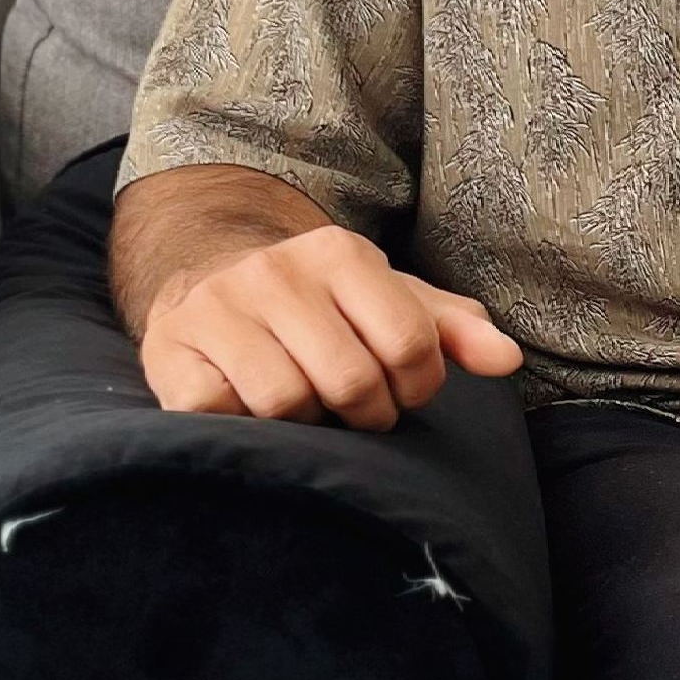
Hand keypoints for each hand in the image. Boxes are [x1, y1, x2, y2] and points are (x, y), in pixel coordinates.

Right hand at [140, 222, 524, 429]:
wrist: (208, 273)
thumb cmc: (318, 302)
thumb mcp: (388, 299)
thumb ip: (451, 327)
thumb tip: (508, 359)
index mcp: (341, 252)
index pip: (409, 343)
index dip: (416, 388)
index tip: (402, 393)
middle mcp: (277, 272)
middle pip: (350, 380)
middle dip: (364, 413)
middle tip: (355, 411)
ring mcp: (219, 310)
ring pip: (285, 403)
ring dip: (304, 424)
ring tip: (304, 409)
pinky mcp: (172, 352)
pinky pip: (217, 412)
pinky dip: (240, 427)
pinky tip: (249, 411)